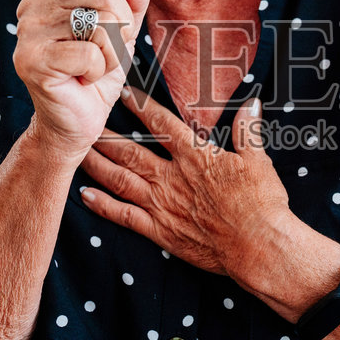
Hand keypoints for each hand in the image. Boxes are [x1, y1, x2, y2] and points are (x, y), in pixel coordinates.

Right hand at [13, 0, 150, 159]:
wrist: (75, 122)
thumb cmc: (96, 72)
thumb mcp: (122, 32)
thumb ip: (131, 2)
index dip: (120, 4)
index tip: (105, 33)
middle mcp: (31, 3)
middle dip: (119, 30)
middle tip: (101, 55)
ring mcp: (27, 31)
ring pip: (102, 24)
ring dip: (110, 55)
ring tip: (90, 68)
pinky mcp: (32, 60)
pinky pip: (91, 53)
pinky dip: (97, 72)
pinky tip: (81, 80)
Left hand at [78, 89, 297, 286]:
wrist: (258, 245)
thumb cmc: (261, 203)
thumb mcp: (258, 160)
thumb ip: (248, 129)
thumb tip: (251, 103)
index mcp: (195, 156)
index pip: (162, 124)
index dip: (141, 106)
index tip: (123, 94)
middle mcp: (172, 177)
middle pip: (130, 152)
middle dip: (106, 136)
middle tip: (85, 123)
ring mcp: (163, 204)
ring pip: (120, 180)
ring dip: (97, 165)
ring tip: (78, 153)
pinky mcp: (160, 231)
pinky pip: (125, 216)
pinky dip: (103, 206)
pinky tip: (85, 196)